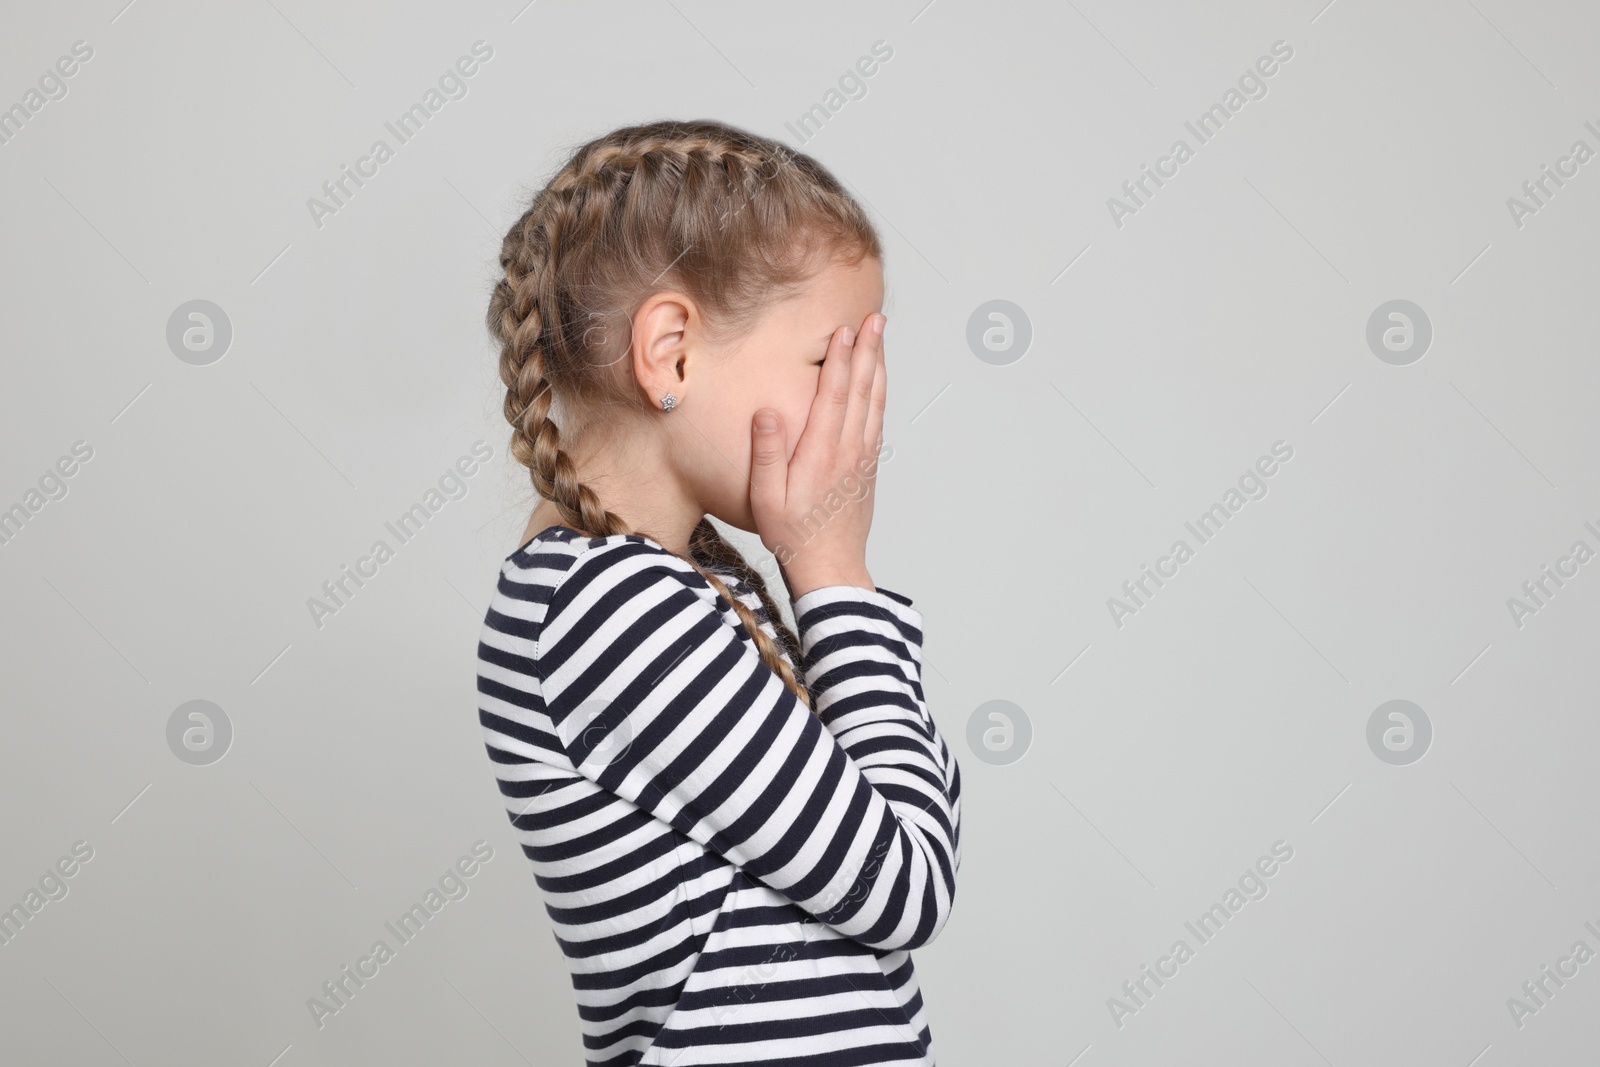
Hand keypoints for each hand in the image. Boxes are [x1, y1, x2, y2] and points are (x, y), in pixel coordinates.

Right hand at [748, 312, 887, 598]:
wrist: (830, 567)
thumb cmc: (792, 534)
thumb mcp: (767, 499)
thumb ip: (767, 455)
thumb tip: (767, 412)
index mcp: (822, 453)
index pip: (834, 395)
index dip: (840, 360)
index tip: (845, 330)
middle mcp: (849, 450)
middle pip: (862, 390)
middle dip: (869, 351)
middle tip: (875, 319)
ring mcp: (863, 457)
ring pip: (875, 401)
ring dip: (878, 366)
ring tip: (881, 338)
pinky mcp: (868, 466)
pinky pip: (877, 419)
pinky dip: (880, 393)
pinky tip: (879, 380)